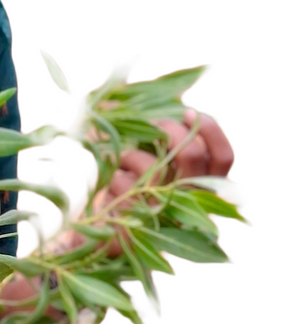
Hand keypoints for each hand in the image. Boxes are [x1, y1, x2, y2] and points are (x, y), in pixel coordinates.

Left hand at [89, 107, 234, 255]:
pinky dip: (111, 173)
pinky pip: (123, 182)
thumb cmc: (130, 187)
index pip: (223, 158)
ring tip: (120, 159)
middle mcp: (190, 203)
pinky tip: (108, 183)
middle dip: (168, 130)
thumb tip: (175, 92)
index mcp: (204, 189)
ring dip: (130, 153)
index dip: (210, 131)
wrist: (100, 232)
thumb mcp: (154, 160)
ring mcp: (163, 213)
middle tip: (152, 122)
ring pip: (152, 166)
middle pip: (190, 155)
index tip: (189, 111)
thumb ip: (168, 134)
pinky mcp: (135, 221)